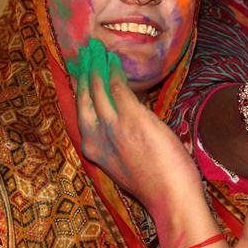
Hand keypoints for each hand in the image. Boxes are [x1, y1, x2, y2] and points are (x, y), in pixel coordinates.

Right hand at [74, 39, 202, 210]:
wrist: (170, 197)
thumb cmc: (156, 181)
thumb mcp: (128, 159)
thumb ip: (122, 137)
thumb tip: (128, 111)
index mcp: (93, 151)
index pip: (80, 114)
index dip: (79, 91)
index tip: (78, 74)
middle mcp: (96, 138)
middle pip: (83, 98)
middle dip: (83, 74)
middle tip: (83, 54)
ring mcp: (112, 127)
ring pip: (98, 90)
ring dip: (97, 67)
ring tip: (97, 51)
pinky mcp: (131, 119)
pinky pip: (118, 89)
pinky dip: (115, 73)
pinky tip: (115, 62)